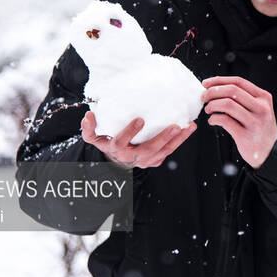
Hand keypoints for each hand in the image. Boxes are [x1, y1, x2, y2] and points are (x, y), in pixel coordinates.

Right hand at [81, 111, 196, 168]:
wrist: (115, 161)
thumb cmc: (107, 142)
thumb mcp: (93, 137)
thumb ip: (89, 128)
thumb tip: (88, 116)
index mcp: (116, 149)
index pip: (121, 143)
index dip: (130, 132)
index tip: (140, 120)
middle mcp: (131, 157)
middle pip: (148, 150)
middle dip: (162, 138)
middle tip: (175, 126)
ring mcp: (144, 161)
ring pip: (163, 152)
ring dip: (177, 140)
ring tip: (189, 126)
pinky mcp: (154, 160)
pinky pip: (168, 151)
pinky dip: (179, 141)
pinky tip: (188, 130)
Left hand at [201, 76, 276, 168]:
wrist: (270, 153)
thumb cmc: (260, 129)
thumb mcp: (259, 109)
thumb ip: (244, 99)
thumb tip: (217, 88)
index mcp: (263, 97)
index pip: (238, 81)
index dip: (219, 80)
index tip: (206, 83)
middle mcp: (261, 108)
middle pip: (231, 90)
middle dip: (212, 92)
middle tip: (203, 97)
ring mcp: (255, 122)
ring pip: (227, 104)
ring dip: (212, 105)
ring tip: (208, 109)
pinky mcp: (246, 136)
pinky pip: (225, 121)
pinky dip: (214, 118)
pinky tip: (212, 121)